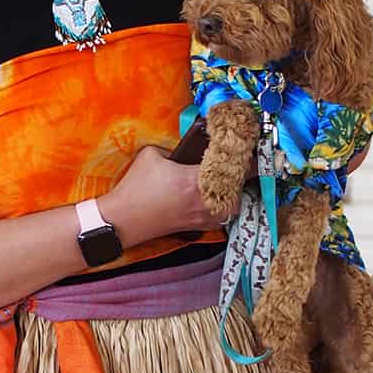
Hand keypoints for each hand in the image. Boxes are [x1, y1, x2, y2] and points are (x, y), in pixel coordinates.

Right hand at [105, 143, 234, 241]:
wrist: (123, 220)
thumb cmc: (135, 189)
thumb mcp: (151, 155)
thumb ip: (172, 148)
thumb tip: (184, 146)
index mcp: (195, 180)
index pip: (232, 166)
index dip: (245, 157)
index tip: (248, 149)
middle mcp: (204, 201)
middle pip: (240, 187)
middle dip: (241, 175)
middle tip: (240, 163)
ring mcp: (202, 217)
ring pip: (233, 206)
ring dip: (234, 193)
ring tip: (230, 181)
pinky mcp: (197, 227)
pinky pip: (221, 218)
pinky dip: (223, 208)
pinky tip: (217, 199)